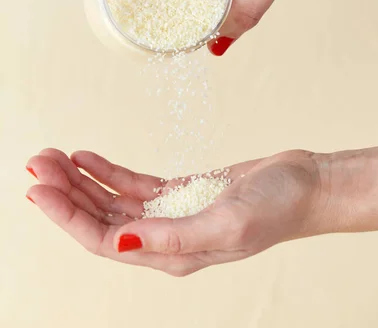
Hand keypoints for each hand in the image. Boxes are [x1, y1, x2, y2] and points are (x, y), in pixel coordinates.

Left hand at [26, 148, 320, 275]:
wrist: (306, 185)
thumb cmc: (276, 206)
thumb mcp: (227, 222)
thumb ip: (172, 237)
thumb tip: (121, 243)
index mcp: (173, 254)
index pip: (104, 240)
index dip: (67, 216)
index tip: (38, 190)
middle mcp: (166, 239)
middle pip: (100, 219)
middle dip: (65, 193)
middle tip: (37, 163)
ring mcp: (172, 215)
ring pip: (112, 201)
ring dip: (80, 180)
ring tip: (53, 156)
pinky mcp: (181, 193)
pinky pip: (133, 185)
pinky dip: (108, 171)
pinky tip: (87, 157)